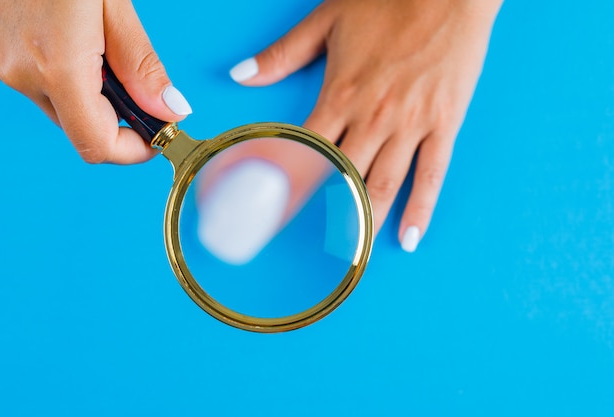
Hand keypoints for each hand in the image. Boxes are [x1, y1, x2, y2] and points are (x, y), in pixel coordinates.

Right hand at [0, 0, 191, 163]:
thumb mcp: (114, 5)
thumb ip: (141, 66)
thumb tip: (170, 111)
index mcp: (57, 67)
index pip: (97, 145)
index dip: (133, 150)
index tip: (158, 133)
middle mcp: (22, 74)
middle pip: (83, 130)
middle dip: (119, 119)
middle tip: (139, 86)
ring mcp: (3, 66)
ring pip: (64, 109)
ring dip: (94, 97)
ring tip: (101, 48)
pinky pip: (43, 87)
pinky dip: (70, 80)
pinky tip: (76, 43)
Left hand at [229, 0, 501, 250]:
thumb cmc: (387, 0)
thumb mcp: (326, 20)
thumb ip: (282, 55)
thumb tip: (240, 75)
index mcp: (341, 95)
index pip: (304, 153)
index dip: (283, 188)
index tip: (266, 216)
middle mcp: (373, 118)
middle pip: (341, 179)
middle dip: (321, 217)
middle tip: (303, 250)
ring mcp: (411, 125)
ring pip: (384, 185)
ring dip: (366, 223)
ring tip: (352, 256)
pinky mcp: (443, 124)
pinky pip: (432, 175)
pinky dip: (420, 208)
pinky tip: (408, 237)